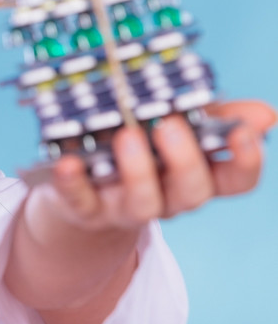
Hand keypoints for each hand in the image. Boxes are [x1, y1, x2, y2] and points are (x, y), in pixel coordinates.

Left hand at [4, 100, 274, 323]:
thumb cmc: (138, 147)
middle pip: (192, 193)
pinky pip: (79, 200)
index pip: (236, 180)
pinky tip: (66, 162)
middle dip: (185, 161)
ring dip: (137, 170)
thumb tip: (267, 115)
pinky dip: (72, 182)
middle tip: (171, 125)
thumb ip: (214, 116)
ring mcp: (124, 206)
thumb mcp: (175, 127)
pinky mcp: (84, 209)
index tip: (242, 131)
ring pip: (143, 202)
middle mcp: (166, 196)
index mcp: (194, 174)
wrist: (83, 187)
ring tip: (128, 136)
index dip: (246, 161)